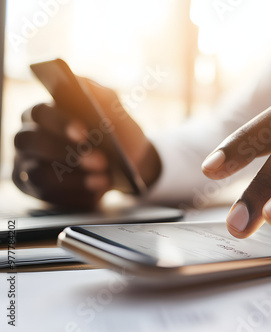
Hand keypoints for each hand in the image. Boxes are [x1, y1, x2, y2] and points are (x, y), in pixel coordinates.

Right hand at [12, 79, 160, 209]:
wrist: (132, 161)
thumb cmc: (116, 130)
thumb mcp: (113, 109)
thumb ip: (99, 96)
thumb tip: (82, 86)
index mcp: (43, 113)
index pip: (39, 113)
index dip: (59, 122)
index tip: (84, 132)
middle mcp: (29, 139)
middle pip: (29, 142)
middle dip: (64, 152)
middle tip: (99, 160)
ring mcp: (30, 167)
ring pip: (39, 174)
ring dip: (75, 178)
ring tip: (104, 179)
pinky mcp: (40, 192)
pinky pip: (50, 197)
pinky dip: (77, 194)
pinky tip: (98, 192)